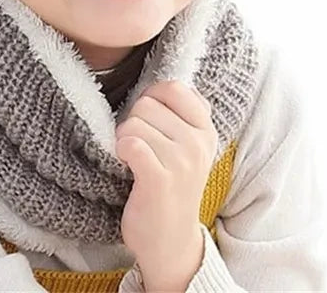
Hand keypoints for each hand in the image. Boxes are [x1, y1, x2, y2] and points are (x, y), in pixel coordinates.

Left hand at [115, 80, 217, 289]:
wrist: (170, 243)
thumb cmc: (171, 187)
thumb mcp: (189, 147)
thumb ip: (181, 115)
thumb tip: (160, 83)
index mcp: (206, 130)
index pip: (173, 87)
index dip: (151, 97)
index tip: (150, 121)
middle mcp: (198, 143)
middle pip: (146, 103)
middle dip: (134, 121)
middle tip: (141, 147)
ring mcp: (181, 162)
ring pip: (133, 123)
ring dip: (124, 139)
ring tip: (135, 160)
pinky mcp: (159, 180)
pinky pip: (129, 143)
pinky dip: (120, 151)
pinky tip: (127, 166)